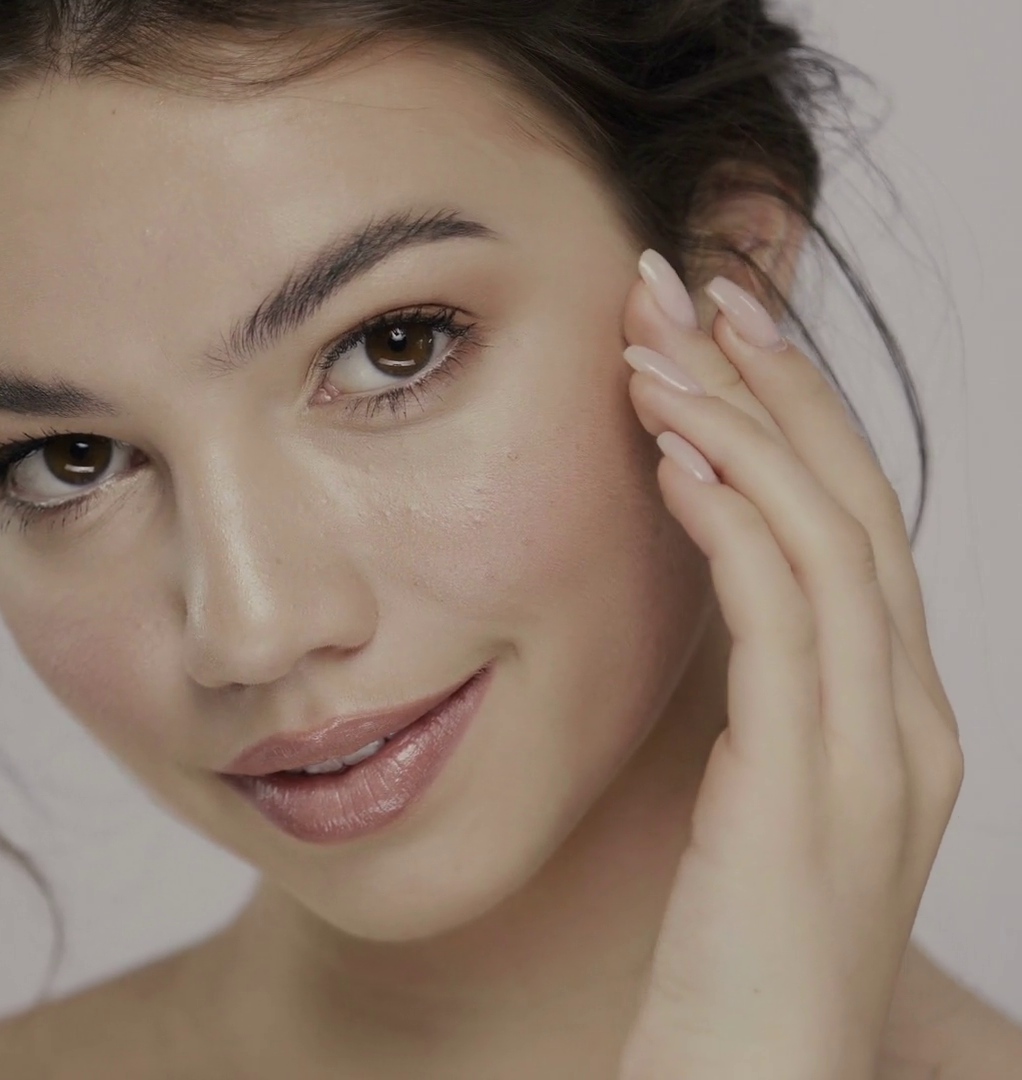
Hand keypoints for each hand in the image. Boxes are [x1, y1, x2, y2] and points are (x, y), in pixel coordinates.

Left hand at [611, 251, 963, 1079]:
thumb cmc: (727, 962)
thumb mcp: (747, 807)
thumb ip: (748, 710)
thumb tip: (688, 608)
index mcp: (895, 720)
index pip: (858, 529)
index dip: (797, 418)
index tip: (722, 335)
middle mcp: (908, 720)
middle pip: (859, 503)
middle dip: (776, 382)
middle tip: (693, 285)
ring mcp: (876, 750)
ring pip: (828, 535)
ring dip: (740, 422)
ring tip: (657, 342)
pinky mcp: (813, 783)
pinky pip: (785, 614)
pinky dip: (734, 517)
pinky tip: (671, 455)